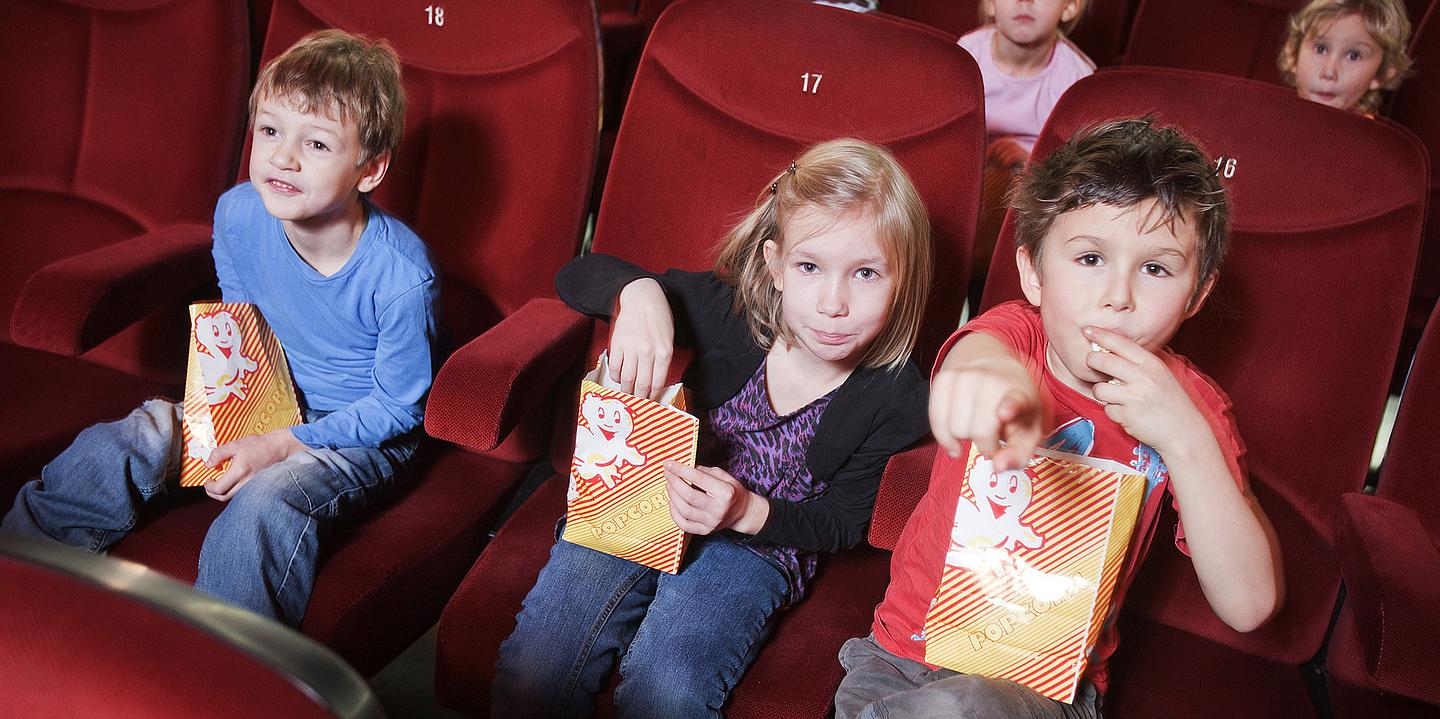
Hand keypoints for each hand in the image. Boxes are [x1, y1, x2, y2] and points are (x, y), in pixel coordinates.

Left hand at [204, 428, 306, 500]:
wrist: (279, 448)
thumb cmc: (259, 445)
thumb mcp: (235, 445)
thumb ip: (219, 454)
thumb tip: (208, 464)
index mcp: (240, 472)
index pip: (219, 488)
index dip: (209, 487)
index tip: (207, 481)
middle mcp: (246, 482)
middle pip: (224, 497)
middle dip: (213, 493)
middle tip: (210, 485)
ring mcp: (253, 486)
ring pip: (232, 497)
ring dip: (223, 492)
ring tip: (221, 482)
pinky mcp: (257, 486)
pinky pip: (241, 493)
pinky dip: (233, 490)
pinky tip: (232, 481)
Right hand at [608, 278, 673, 400]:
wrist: (642, 298)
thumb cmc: (659, 319)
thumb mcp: (668, 339)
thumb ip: (663, 360)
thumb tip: (654, 383)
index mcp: (664, 352)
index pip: (658, 383)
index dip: (653, 397)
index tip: (650, 403)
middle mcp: (648, 352)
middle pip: (642, 384)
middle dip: (639, 398)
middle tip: (637, 404)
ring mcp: (631, 348)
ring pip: (627, 378)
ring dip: (626, 390)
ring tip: (627, 395)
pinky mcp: (617, 343)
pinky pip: (614, 367)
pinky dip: (616, 376)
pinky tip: (618, 377)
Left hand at [663, 462, 767, 535]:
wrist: (741, 512)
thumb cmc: (731, 491)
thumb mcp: (723, 476)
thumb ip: (704, 472)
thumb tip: (683, 467)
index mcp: (725, 493)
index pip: (698, 478)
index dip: (681, 470)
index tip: (669, 463)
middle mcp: (718, 510)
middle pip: (689, 495)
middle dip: (674, 482)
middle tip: (667, 473)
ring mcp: (711, 523)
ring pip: (684, 510)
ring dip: (672, 495)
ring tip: (669, 485)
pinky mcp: (705, 531)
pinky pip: (683, 524)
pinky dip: (674, 512)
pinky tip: (672, 501)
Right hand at [929, 336, 1043, 470]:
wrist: (996, 368)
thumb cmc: (1014, 408)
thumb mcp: (1028, 432)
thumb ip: (1018, 455)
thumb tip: (997, 468)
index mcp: (1019, 394)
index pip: (1014, 401)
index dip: (1009, 408)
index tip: (1004, 414)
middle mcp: (991, 381)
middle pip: (977, 432)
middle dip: (984, 445)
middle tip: (992, 440)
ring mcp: (965, 376)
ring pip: (953, 428)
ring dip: (963, 437)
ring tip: (976, 429)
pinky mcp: (944, 378)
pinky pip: (935, 419)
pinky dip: (943, 433)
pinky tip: (955, 435)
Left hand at [1084, 326, 1206, 453]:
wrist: (1184, 431)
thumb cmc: (1169, 401)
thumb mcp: (1159, 374)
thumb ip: (1138, 363)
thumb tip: (1109, 350)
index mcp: (1151, 363)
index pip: (1120, 343)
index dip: (1100, 335)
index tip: (1086, 330)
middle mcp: (1143, 376)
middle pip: (1101, 361)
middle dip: (1091, 362)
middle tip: (1093, 364)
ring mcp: (1134, 396)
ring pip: (1099, 388)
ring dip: (1103, 394)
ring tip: (1118, 397)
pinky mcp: (1128, 415)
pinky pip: (1107, 409)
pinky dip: (1114, 412)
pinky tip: (1129, 414)